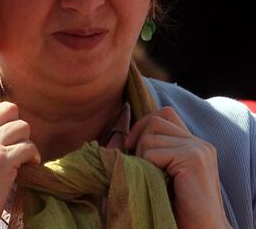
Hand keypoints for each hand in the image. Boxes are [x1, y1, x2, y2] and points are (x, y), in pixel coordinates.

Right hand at [0, 96, 39, 228]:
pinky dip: (33, 156)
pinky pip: (29, 146)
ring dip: (26, 141)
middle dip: (16, 125)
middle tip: (15, 143)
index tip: (5, 130)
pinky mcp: (1, 162)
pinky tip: (28, 166)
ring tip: (22, 157)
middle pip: (8, 108)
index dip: (1, 114)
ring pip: (22, 126)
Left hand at [125, 107, 231, 228]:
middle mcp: (200, 143)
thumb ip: (158, 152)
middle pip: (156, 120)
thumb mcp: (167, 175)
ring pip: (151, 135)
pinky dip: (146, 168)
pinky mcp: (192, 159)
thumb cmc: (180, 210)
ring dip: (142, 157)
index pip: (165, 114)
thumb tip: (125, 136)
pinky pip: (152, 153)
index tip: (130, 147)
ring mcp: (198, 149)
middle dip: (139, 139)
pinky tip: (157, 185)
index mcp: (196, 145)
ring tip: (151, 178)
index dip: (144, 125)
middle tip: (138, 165)